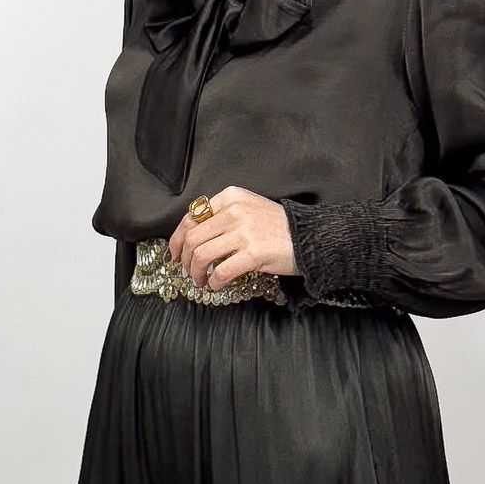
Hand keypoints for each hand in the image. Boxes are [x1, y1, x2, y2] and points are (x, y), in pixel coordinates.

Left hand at [167, 186, 297, 291]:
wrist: (310, 237)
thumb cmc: (279, 227)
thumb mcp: (249, 208)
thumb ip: (223, 215)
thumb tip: (193, 237)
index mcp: (231, 197)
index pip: (191, 217)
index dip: (176, 239)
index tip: (174, 254)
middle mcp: (235, 211)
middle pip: (192, 238)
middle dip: (184, 259)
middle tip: (187, 271)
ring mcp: (244, 232)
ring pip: (201, 254)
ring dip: (196, 273)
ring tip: (200, 281)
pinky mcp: (253, 253)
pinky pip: (221, 271)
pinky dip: (214, 282)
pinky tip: (216, 286)